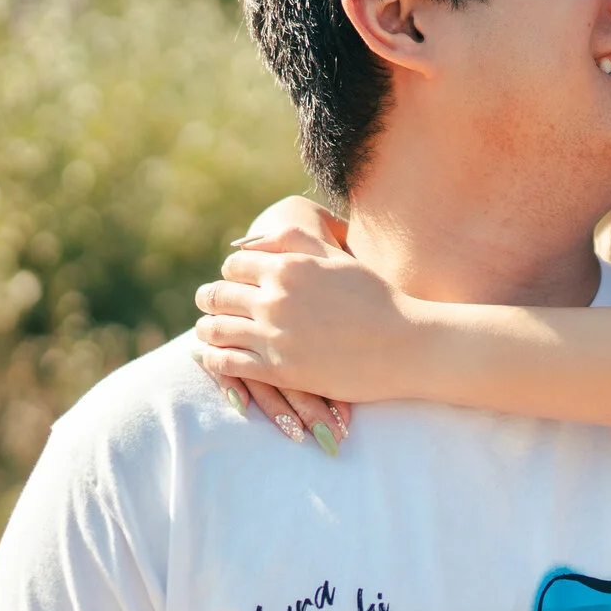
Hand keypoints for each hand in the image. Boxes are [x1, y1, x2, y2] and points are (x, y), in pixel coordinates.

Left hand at [190, 223, 415, 442]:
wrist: (403, 345)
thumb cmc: (375, 298)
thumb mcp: (337, 258)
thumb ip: (294, 241)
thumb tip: (254, 239)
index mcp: (287, 267)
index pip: (234, 267)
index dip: (231, 274)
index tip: (233, 282)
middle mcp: (274, 299)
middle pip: (218, 296)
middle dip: (211, 299)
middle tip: (210, 303)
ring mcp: (273, 336)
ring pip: (215, 329)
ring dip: (207, 329)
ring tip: (207, 330)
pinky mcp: (277, 370)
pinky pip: (227, 363)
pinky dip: (213, 358)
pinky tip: (213, 356)